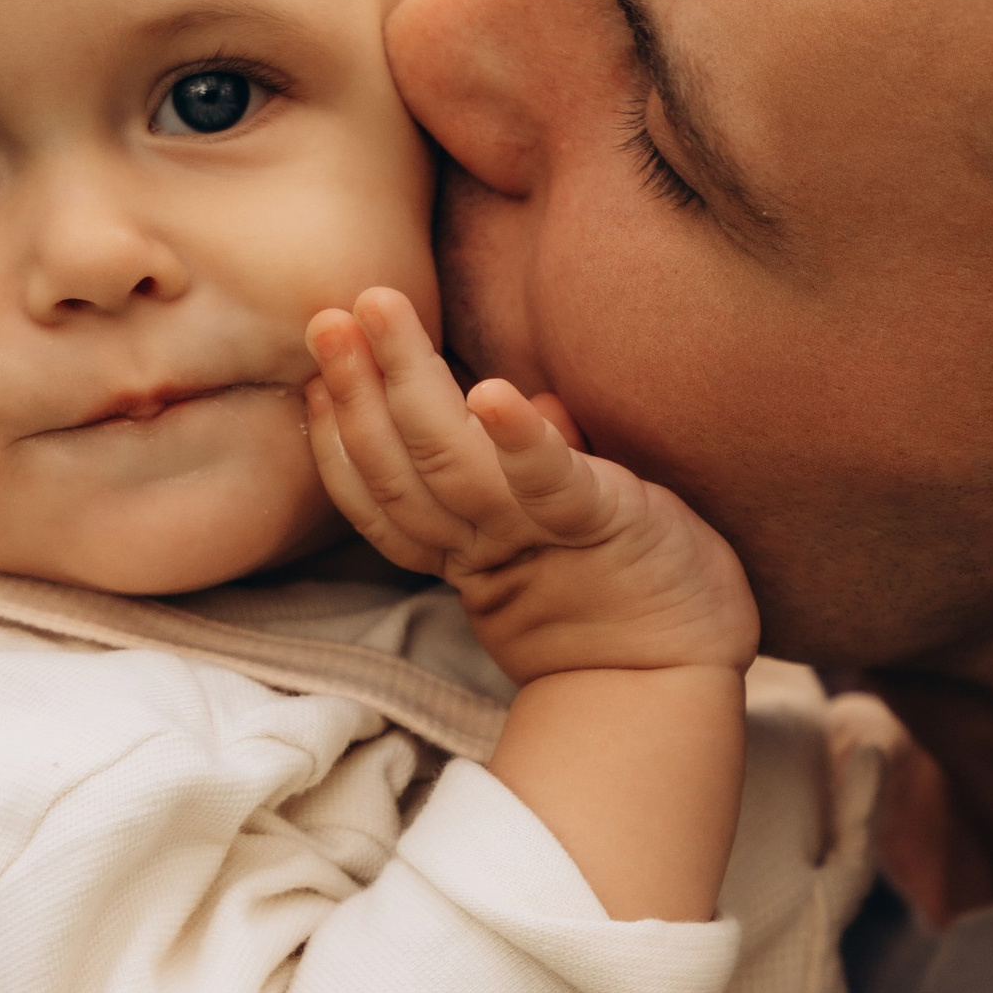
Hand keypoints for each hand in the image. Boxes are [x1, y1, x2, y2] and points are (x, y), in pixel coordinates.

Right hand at [304, 288, 757, 686]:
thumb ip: (529, 465)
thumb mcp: (559, 530)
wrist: (679, 680)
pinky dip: (518, 439)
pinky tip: (492, 391)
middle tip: (325, 320)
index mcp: (469, 551)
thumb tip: (505, 398)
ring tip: (376, 312)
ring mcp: (540, 535)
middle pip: (401, 469)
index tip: (313, 380)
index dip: (340, 443)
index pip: (385, 498)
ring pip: (450, 462)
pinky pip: (552, 481)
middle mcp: (487, 545)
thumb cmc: (630, 598)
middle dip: (357, 391)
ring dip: (406, 383)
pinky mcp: (603, 523)